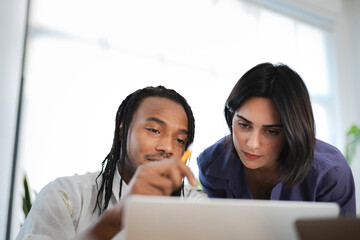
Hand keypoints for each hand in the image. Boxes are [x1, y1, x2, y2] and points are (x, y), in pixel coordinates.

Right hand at [77, 158, 196, 239]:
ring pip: (168, 185)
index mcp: (150, 167)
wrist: (122, 210)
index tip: (194, 182)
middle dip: (177, 181)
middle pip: (173, 168)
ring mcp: (140, 178)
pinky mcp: (138, 188)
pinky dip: (158, 201)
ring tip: (155, 197)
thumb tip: (185, 174)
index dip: (187, 170)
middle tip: (172, 190)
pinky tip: (149, 201)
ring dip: (166, 194)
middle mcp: (144, 169)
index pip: (174, 161)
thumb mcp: (156, 184)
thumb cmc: (143, 198)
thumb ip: (168, 177)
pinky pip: (159, 195)